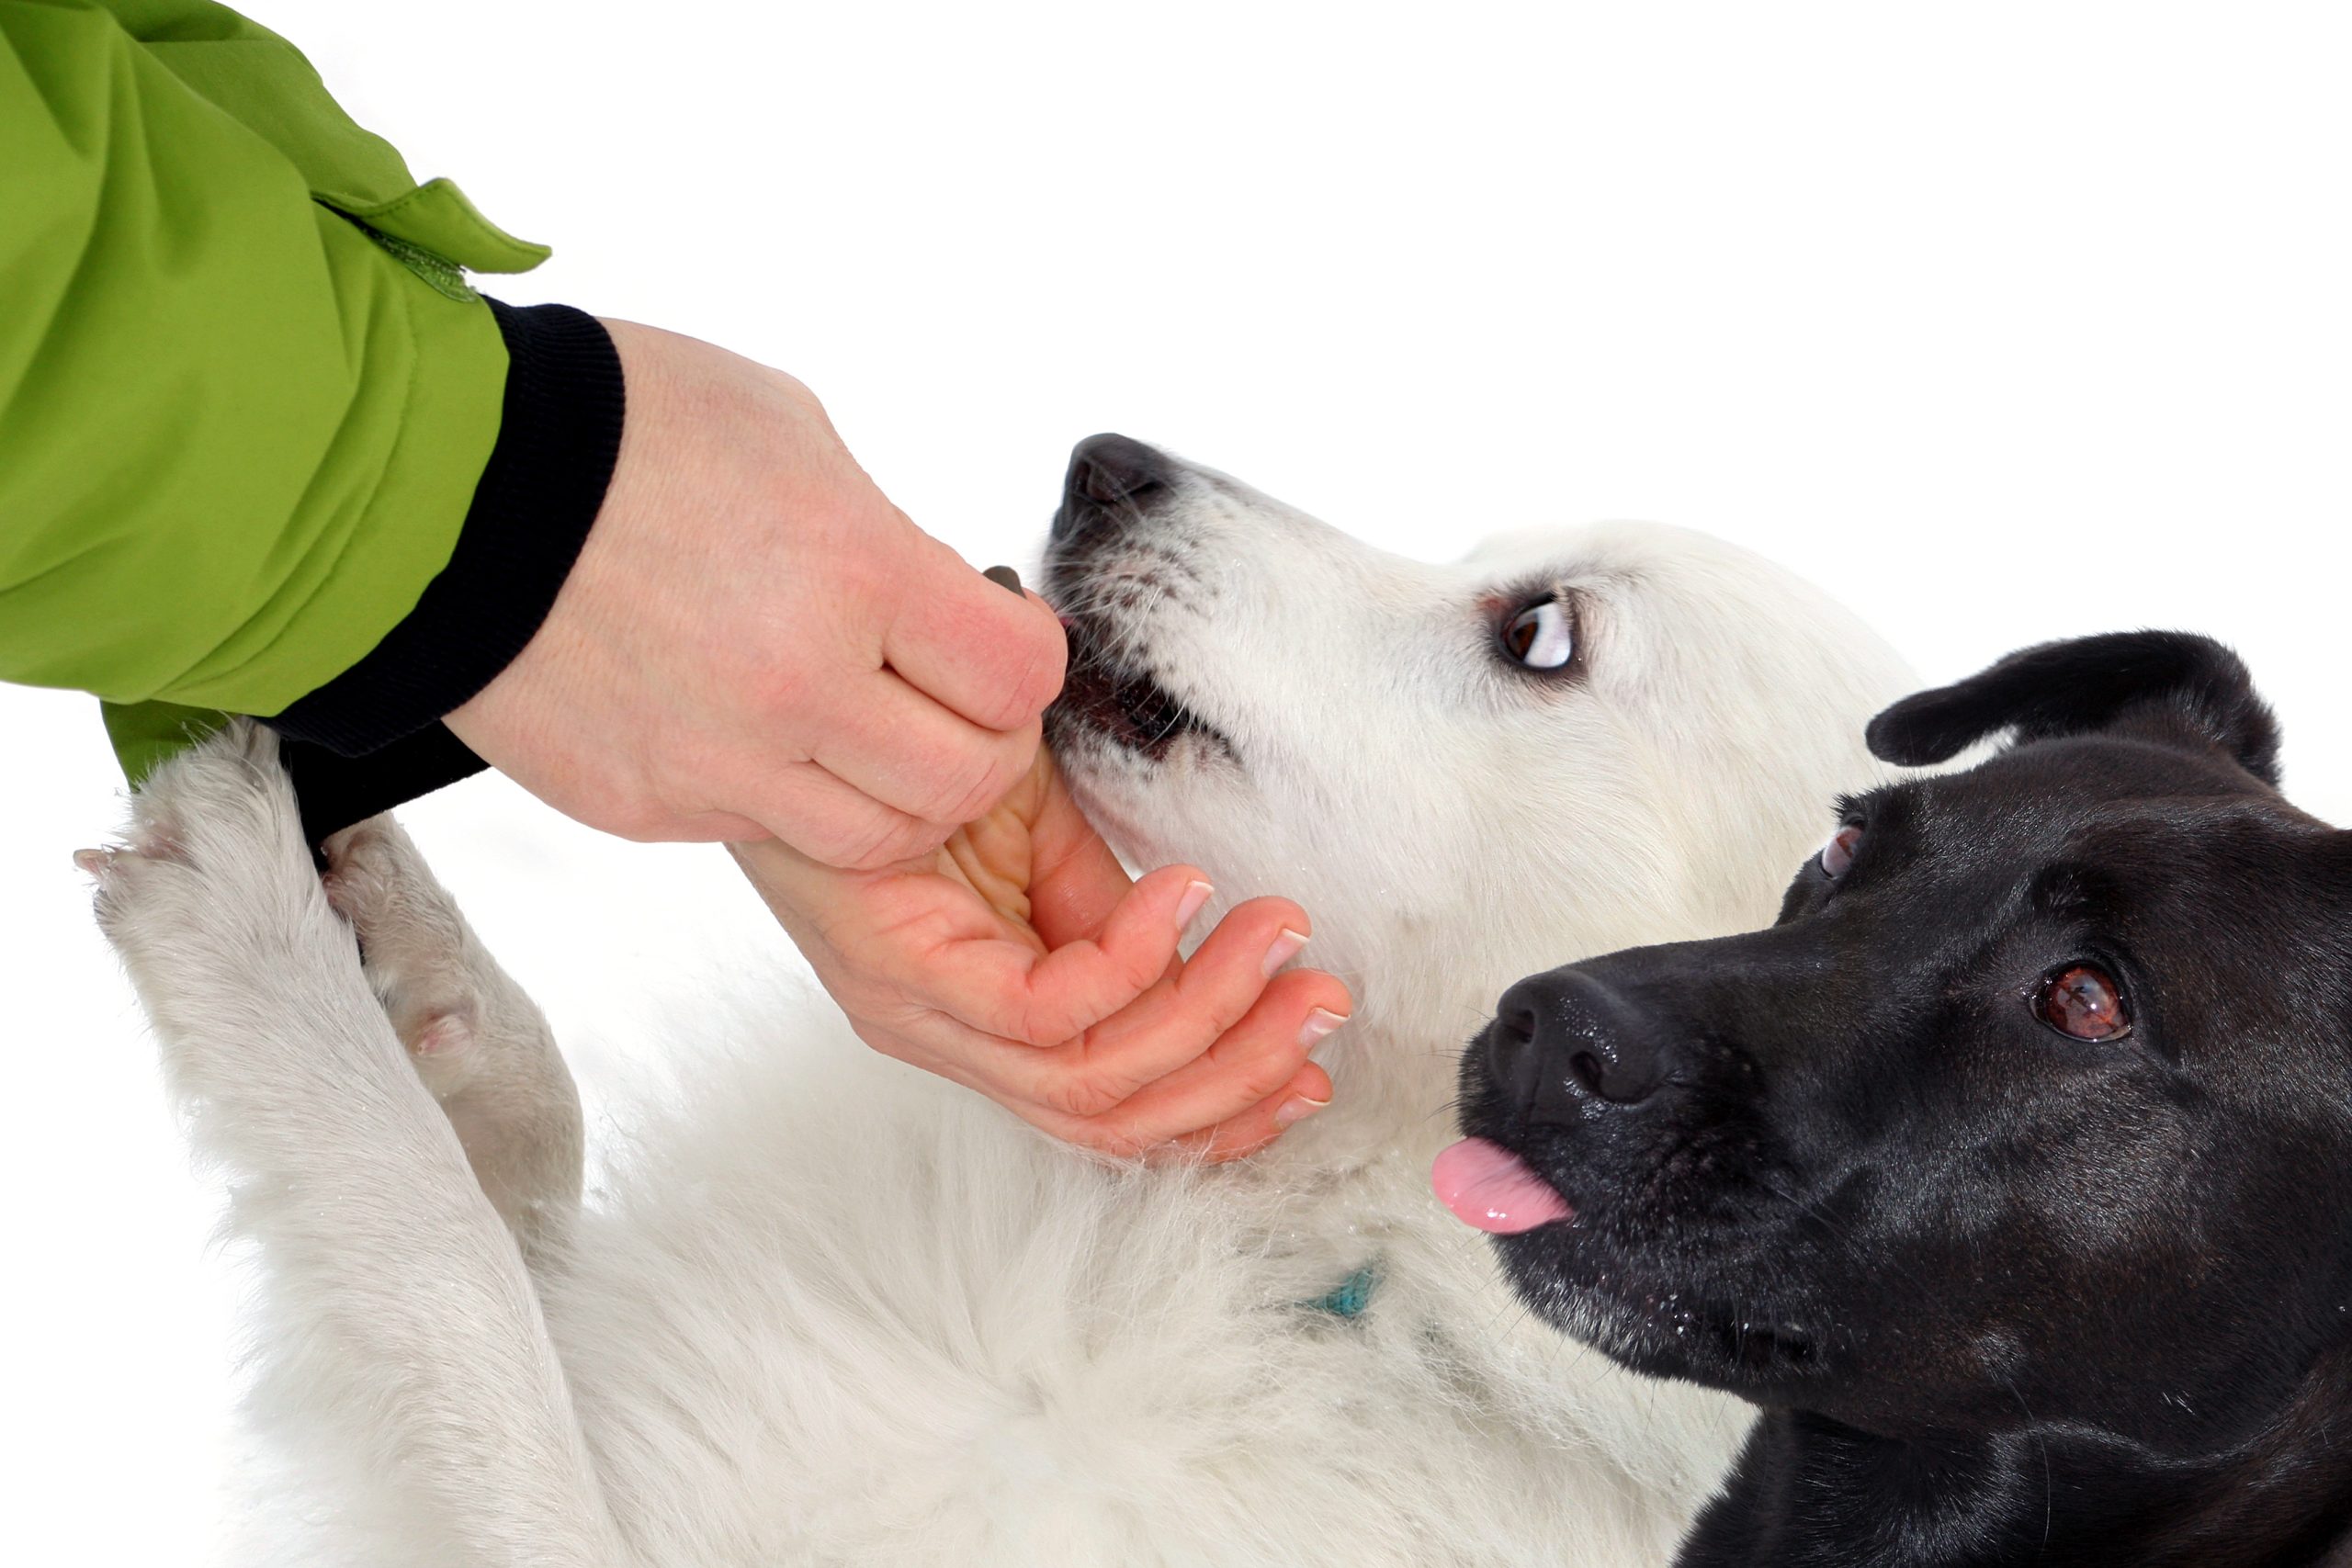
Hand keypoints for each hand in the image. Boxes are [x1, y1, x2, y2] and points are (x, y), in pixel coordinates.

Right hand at [445, 319, 1065, 866]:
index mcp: (850, 573)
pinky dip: (793, 798)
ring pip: (879, 840)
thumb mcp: (794, 435)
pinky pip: (770, 833)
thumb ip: (887, 541)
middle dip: (984, 744)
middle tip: (954, 702)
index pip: (1017, 677)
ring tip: (871, 731)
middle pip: (967, 780)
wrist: (433, 489)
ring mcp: (718, 764)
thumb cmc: (613, 430)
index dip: (1027, 661)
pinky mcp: (652, 808)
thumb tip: (939, 607)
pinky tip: (765, 732)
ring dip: (901, 794)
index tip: (1000, 641)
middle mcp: (795, 687)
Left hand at [732, 749, 1346, 1159]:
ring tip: (1275, 939)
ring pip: (1085, 1083)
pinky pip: (1040, 1011)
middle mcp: (952, 1040)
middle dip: (1240, 1070)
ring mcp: (920, 1015)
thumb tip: (1209, 951)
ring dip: (1208, 1017)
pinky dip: (1133, 963)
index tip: (1314, 1061)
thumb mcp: (1048, 842)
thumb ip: (1114, 912)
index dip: (1225, 1106)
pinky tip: (1184, 894)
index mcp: (987, 1023)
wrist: (815, 692)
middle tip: (1321, 999)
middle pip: (1113, 1120)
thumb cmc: (915, 763)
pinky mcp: (897, 972)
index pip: (1116, 1119)